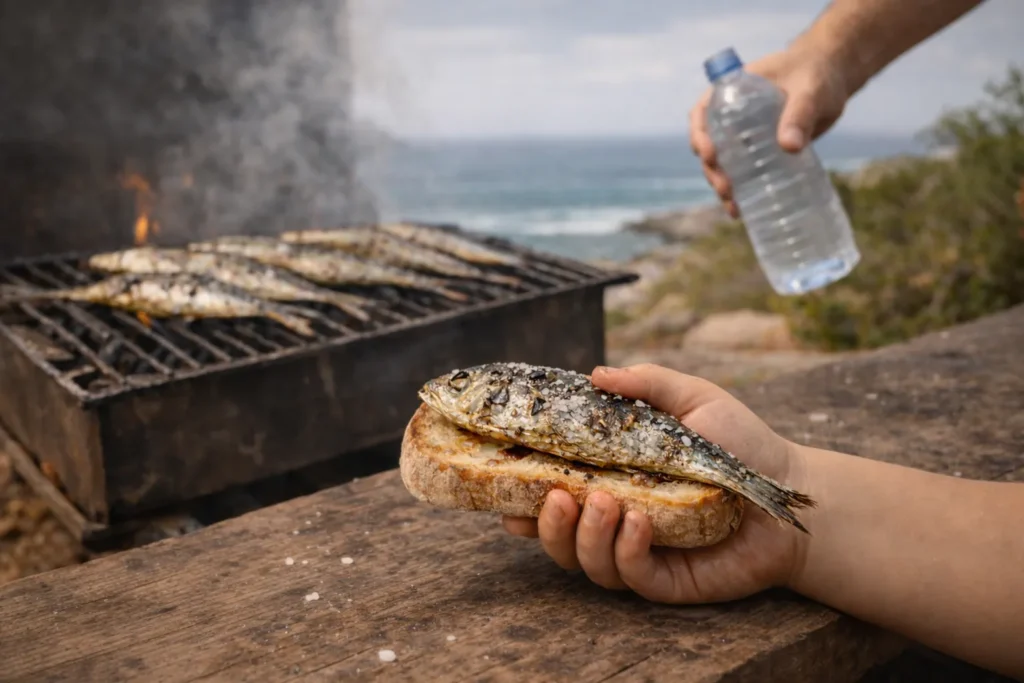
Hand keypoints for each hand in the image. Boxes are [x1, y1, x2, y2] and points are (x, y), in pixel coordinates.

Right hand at [502, 363, 809, 603]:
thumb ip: (646, 383)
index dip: (520, 493)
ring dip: (582, 534)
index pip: (553, 491)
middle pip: (556, 535)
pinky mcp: (665, 580)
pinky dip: (625, 550)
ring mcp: (637, 552)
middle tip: (553, 494)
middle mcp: (615, 520)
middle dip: (543, 522)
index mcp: (611, 479)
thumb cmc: (743, 444)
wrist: (792, 493)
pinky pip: (629, 576)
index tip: (501, 485)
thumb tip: (595, 373)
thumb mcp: (694, 399)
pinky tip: (638, 522)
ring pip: (584, 560)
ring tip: (604, 502)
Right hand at [690, 40, 851, 217]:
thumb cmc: (818, 74)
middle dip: (712, 170)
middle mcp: (731, 115)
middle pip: (709, 145)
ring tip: (734, 206)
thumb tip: (789, 147)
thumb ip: (800, 114)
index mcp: (732, 92)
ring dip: (723, 185)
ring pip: (723, 163)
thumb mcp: (810, 91)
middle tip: (727, 188)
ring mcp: (744, 135)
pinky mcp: (760, 151)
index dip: (699, 135)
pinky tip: (743, 210)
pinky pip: (743, 171)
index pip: (702, 113)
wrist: (834, 78)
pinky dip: (741, 191)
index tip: (709, 154)